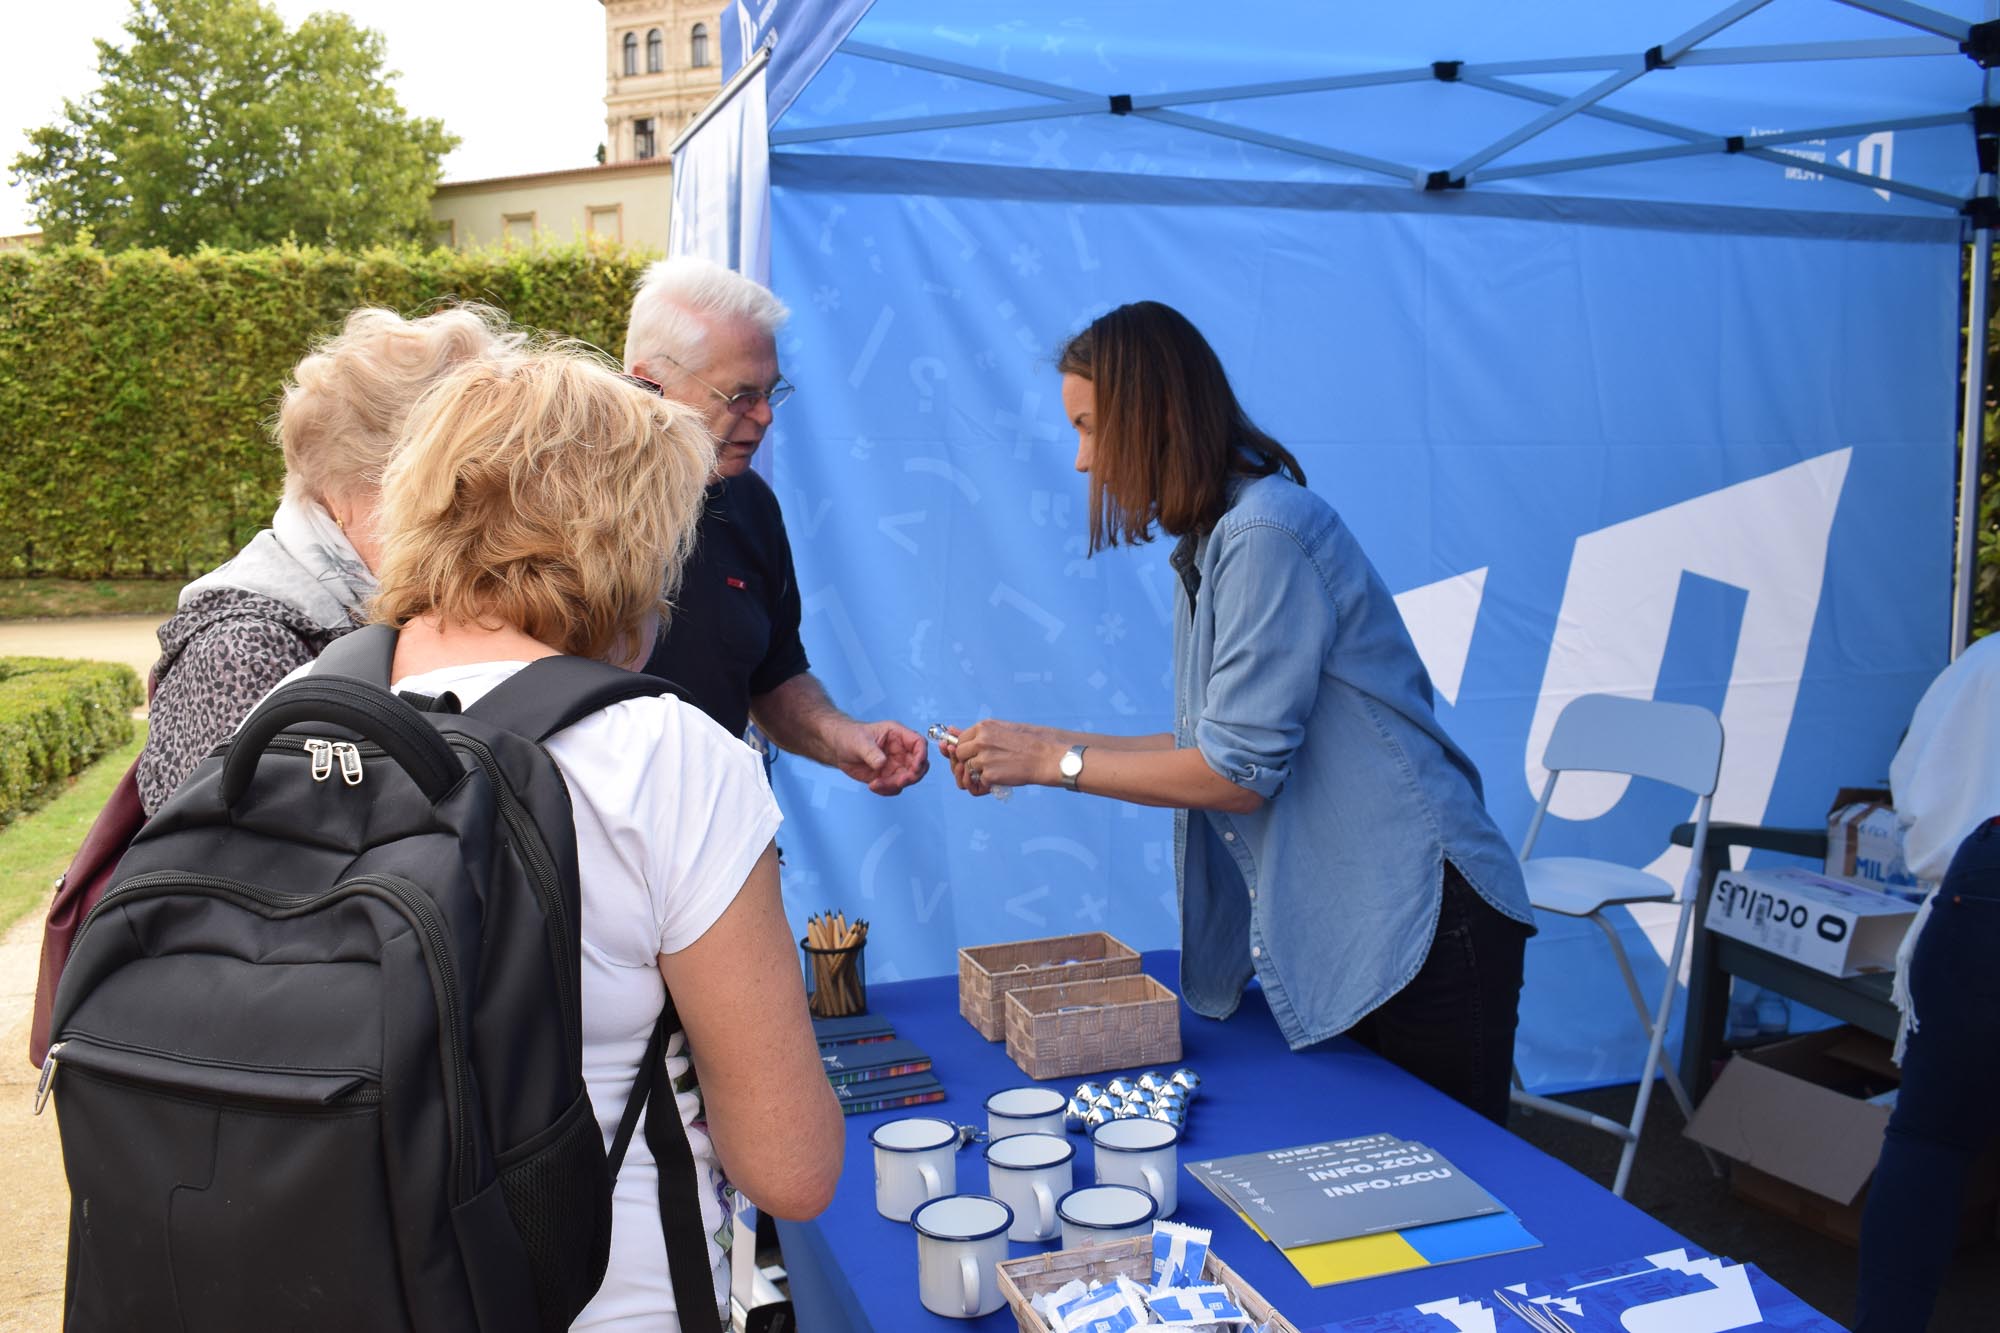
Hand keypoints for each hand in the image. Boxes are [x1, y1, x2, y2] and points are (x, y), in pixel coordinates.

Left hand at [832, 720, 929, 794]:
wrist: (838, 748)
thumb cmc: (850, 736)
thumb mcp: (859, 741)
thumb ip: (871, 753)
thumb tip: (882, 763)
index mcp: (898, 735)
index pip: (919, 743)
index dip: (921, 755)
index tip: (915, 767)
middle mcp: (901, 750)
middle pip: (919, 765)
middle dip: (911, 776)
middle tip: (898, 782)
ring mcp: (896, 765)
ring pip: (907, 779)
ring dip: (894, 785)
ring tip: (875, 784)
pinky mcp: (888, 776)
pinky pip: (895, 788)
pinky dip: (887, 791)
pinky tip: (872, 785)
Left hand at [946, 720, 1063, 795]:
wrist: (1046, 757)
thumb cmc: (1028, 742)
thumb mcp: (1003, 729)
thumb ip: (979, 733)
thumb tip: (951, 731)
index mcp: (984, 727)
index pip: (960, 739)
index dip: (966, 748)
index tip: (974, 753)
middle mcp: (980, 741)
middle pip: (959, 754)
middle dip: (968, 761)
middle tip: (983, 764)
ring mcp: (983, 759)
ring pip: (968, 769)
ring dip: (979, 772)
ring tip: (996, 770)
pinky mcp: (989, 775)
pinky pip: (980, 781)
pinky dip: (989, 783)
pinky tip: (1002, 777)